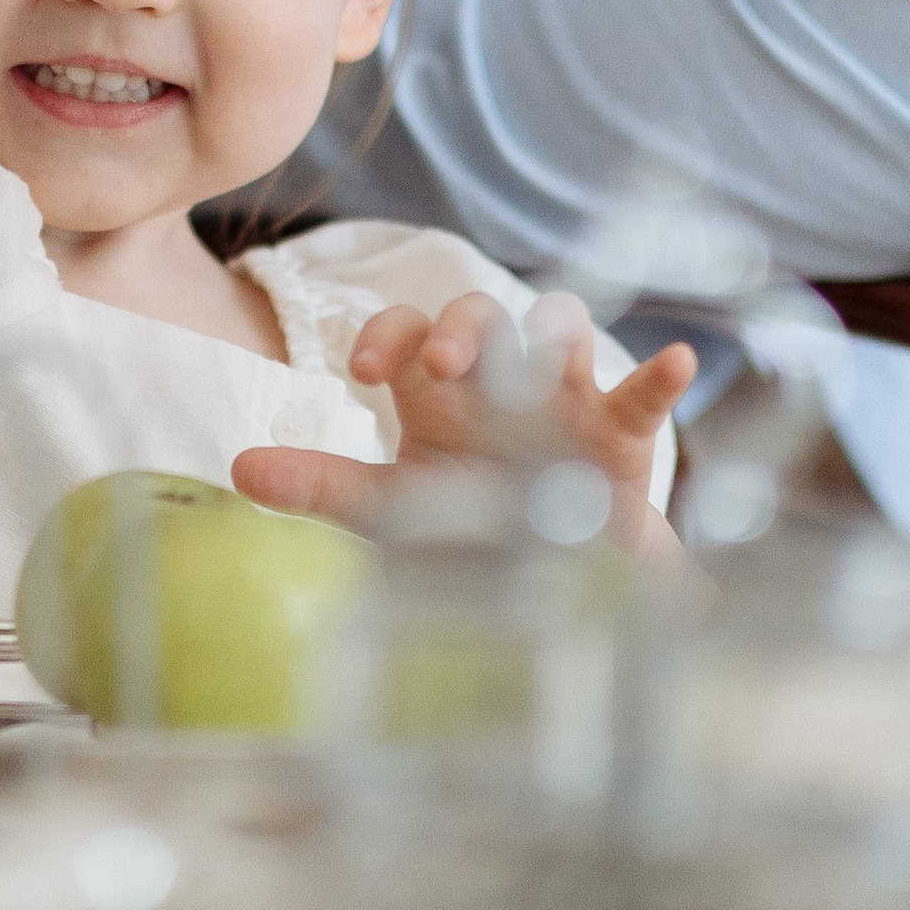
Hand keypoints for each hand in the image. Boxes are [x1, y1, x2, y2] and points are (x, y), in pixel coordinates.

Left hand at [233, 289, 693, 555]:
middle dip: (461, 327)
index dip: (384, 336)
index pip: (404, 331)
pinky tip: (675, 361)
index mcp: (437, 392)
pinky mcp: (618, 437)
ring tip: (543, 353)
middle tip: (442, 364)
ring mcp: (562, 401)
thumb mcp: (389, 509)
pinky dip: (660, 377)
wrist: (550, 593)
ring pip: (561, 329)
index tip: (362, 373)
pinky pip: (641, 396)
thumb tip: (235, 469)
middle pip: (480, 316)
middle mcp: (498, 380)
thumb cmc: (464, 531)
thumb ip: (320, 485)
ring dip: (550, 331)